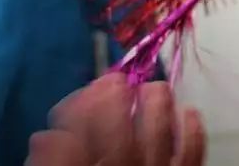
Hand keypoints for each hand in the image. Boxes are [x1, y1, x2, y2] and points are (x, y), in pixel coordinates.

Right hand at [25, 74, 205, 165]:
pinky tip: (188, 112)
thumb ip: (53, 165)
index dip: (72, 119)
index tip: (76, 99)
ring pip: (158, 142)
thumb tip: (45, 138)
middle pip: (117, 145)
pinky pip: (192, 157)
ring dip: (156, 109)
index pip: (67, 152)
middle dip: (114, 107)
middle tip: (116, 81)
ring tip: (154, 89)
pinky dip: (193, 133)